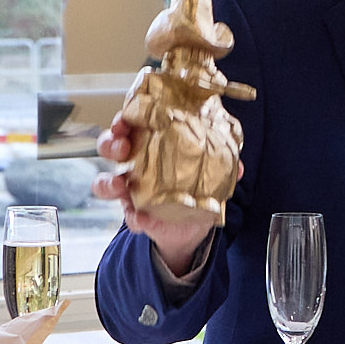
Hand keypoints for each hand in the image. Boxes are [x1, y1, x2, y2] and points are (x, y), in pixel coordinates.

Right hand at [91, 113, 226, 274]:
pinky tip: (142, 219)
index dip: (123, 118)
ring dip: (108, 182)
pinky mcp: (135, 214)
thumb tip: (238, 166)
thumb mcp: (211, 168)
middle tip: (122, 146)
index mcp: (151, 143)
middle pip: (110, 147)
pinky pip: (128, 216)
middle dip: (110, 143)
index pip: (131, 123)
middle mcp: (135, 163)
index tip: (125, 119)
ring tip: (121, 185)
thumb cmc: (196, 184)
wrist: (194, 224)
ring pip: (106, 182)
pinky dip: (133, 218)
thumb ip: (222, 163)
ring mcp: (131, 190)